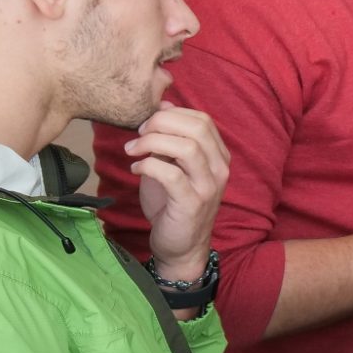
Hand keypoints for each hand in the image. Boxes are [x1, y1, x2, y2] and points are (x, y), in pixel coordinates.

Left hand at [127, 102, 229, 282]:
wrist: (181, 247)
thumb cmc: (173, 204)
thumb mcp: (173, 166)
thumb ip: (170, 139)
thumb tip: (162, 106)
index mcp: (218, 156)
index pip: (203, 120)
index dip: (172, 114)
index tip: (148, 124)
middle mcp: (219, 169)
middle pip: (197, 128)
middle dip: (161, 124)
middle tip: (138, 134)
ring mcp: (208, 186)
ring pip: (186, 147)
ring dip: (152, 143)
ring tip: (133, 150)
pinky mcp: (192, 203)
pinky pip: (170, 174)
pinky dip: (148, 165)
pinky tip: (135, 170)